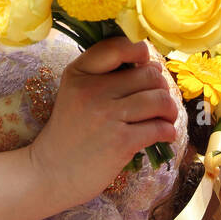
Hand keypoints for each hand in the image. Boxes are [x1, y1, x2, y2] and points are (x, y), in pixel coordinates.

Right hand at [28, 36, 179, 207]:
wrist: (50, 173)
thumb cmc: (70, 132)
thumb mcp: (75, 93)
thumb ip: (104, 75)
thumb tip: (153, 66)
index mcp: (79, 73)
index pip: (117, 47)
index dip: (139, 51)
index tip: (144, 64)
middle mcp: (92, 90)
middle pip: (149, 75)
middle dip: (161, 87)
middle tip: (158, 100)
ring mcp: (107, 116)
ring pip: (159, 100)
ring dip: (170, 109)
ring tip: (166, 117)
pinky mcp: (121, 142)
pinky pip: (159, 127)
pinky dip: (168, 131)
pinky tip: (164, 135)